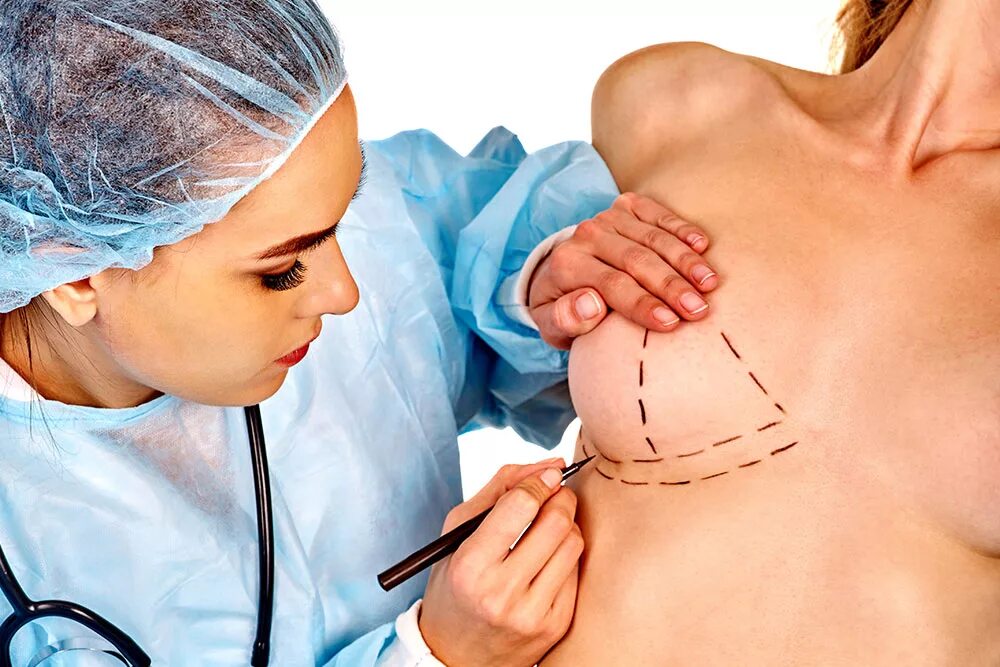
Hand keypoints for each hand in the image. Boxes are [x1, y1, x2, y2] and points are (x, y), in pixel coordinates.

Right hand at [419, 458, 581, 666]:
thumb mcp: (458, 534)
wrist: (457, 655)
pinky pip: (576, 572)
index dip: (539, 481)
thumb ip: (498, 491)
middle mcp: (501, 593)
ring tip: (548, 528)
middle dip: (561, 497)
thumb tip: (548, 465)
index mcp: (470, 566)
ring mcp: (532, 614)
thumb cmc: (456, 584)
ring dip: (567, 525)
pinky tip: (548, 558)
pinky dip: (566, 555)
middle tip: (555, 493)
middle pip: (556, 522)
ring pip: (573, 544)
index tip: (549, 472)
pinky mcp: (555, 626)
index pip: (520, 506)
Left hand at [528, 192, 718, 348]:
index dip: (642, 304)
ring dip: (685, 261)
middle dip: (671, 286)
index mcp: (567, 264)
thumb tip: (591, 304)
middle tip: (699, 309)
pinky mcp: (628, 206)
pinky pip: (658, 214)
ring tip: (710, 284)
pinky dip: (681, 228)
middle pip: (636, 260)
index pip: (611, 284)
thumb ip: (563, 319)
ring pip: (653, 238)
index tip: (671, 323)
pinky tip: (702, 245)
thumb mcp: (552, 324)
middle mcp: (587, 235)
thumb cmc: (566, 309)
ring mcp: (609, 217)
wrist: (561, 274)